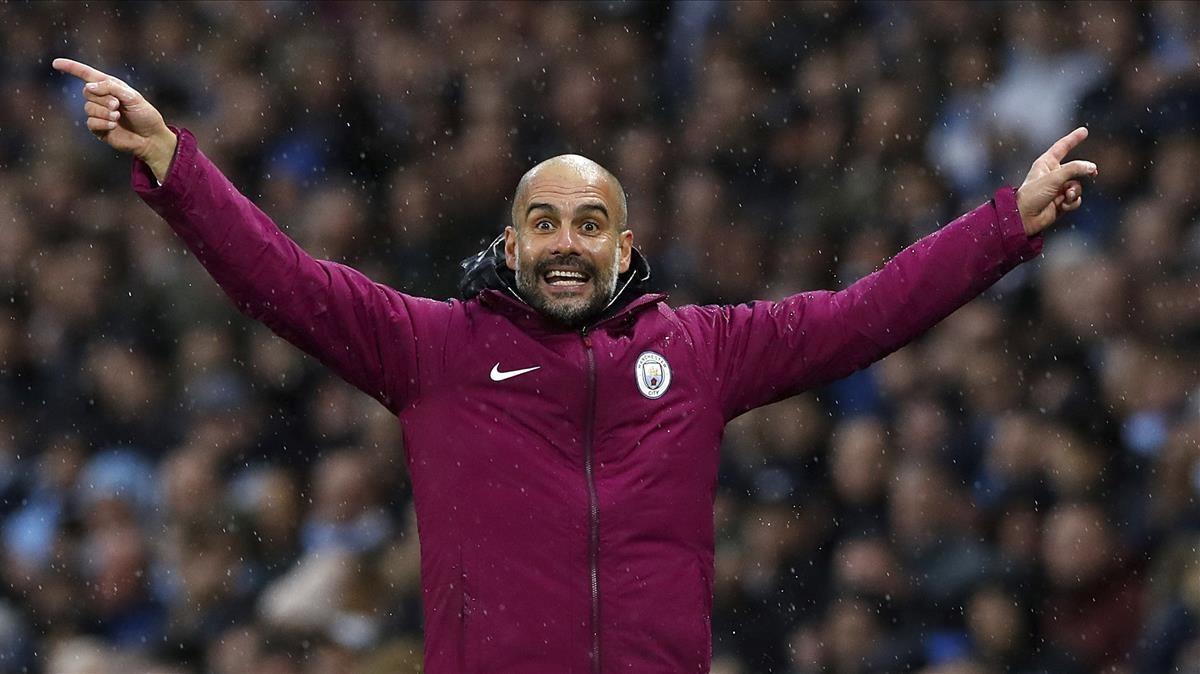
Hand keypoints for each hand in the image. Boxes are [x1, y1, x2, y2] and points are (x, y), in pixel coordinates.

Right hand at [51, 58, 177, 182]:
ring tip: (118, 116)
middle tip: (117, 105)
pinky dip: (102, 123)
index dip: (71, 68)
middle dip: (102, 98)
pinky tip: (114, 126)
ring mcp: (99, 114)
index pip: (87, 75)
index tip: (56, 63)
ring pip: (88, 108)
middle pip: (87, 92)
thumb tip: (88, 86)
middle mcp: (102, 98)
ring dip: (104, 112)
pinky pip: (91, 122)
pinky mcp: (99, 128)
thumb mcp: (132, 96)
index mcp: (110, 87)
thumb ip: (111, 87)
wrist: (151, 138)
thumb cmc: (145, 115)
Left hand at [1016, 127, 1098, 236]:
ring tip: (1065, 196)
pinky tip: (1063, 205)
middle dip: (1084, 171)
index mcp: (1045, 164)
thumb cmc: (1033, 195)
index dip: (1073, 139)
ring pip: (1077, 185)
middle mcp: (1052, 175)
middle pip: (1075, 168)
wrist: (1024, 218)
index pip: (1061, 147)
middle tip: (1093, 172)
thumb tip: (1092, 167)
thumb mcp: (1054, 177)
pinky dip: (1072, 202)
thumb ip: (1074, 169)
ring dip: (1074, 191)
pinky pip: (1075, 199)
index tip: (1084, 131)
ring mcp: (1057, 189)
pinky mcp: (1061, 202)